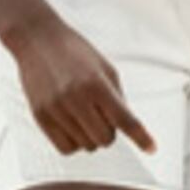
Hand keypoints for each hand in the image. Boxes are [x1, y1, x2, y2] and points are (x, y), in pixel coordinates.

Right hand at [9, 15, 155, 158]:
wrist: (37, 40)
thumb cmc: (74, 52)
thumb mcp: (104, 68)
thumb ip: (117, 98)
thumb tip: (125, 127)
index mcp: (96, 84)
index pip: (124, 119)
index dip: (140, 137)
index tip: (151, 148)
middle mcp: (76, 98)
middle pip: (105, 139)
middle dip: (109, 132)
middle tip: (102, 117)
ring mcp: (56, 109)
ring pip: (86, 146)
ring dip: (91, 137)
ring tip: (84, 116)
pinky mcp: (40, 117)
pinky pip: (66, 148)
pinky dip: (75, 143)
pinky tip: (73, 127)